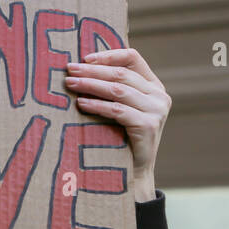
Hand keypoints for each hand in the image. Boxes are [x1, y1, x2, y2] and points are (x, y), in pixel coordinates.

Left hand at [64, 47, 169, 201]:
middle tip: (69, 70)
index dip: (108, 55)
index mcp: (154, 86)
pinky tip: (81, 104)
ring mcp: (157, 110)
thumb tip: (80, 66)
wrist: (134, 173)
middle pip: (121, 74)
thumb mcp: (122, 108)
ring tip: (70, 84)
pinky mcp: (149, 126)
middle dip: (92, 70)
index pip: (133, 58)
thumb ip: (113, 88)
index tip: (84, 58)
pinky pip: (118, 110)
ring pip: (118, 90)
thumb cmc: (120, 137)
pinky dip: (97, 105)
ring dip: (90, 85)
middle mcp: (159, 95)